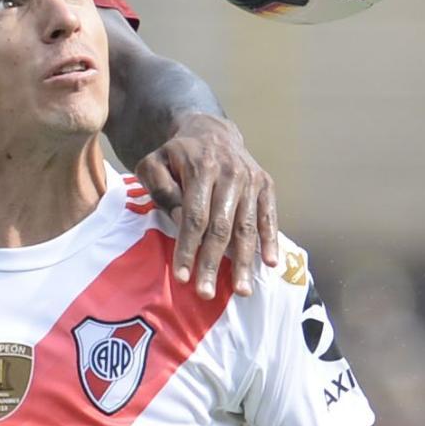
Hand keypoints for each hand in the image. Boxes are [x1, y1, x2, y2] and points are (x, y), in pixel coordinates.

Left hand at [131, 113, 277, 298]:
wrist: (211, 132)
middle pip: (222, 227)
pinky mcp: (266, 185)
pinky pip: (269, 217)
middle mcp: (230, 173)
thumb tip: (180, 220)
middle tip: (206, 293)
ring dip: (245, 261)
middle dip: (213, 263)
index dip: (189, 248)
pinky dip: (271, 240)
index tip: (182, 277)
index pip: (194, 216)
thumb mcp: (154, 162)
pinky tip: (270, 264)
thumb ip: (160, 188)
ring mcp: (251, 179)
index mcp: (200, 168)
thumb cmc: (176, 155)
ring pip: (247, 226)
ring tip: (242, 291)